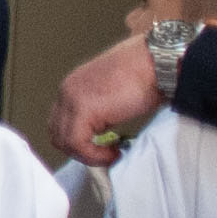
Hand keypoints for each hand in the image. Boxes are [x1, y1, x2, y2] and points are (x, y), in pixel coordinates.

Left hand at [51, 30, 160, 166]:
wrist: (158, 62)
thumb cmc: (147, 75)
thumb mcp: (115, 94)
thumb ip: (102, 110)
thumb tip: (103, 134)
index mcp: (74, 86)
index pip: (61, 121)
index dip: (79, 139)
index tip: (103, 146)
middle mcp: (67, 91)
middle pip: (58, 132)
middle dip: (80, 149)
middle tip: (106, 153)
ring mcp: (72, 99)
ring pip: (64, 141)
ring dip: (87, 154)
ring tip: (112, 153)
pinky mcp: (83, 109)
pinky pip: (76, 143)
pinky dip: (94, 155)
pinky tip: (114, 153)